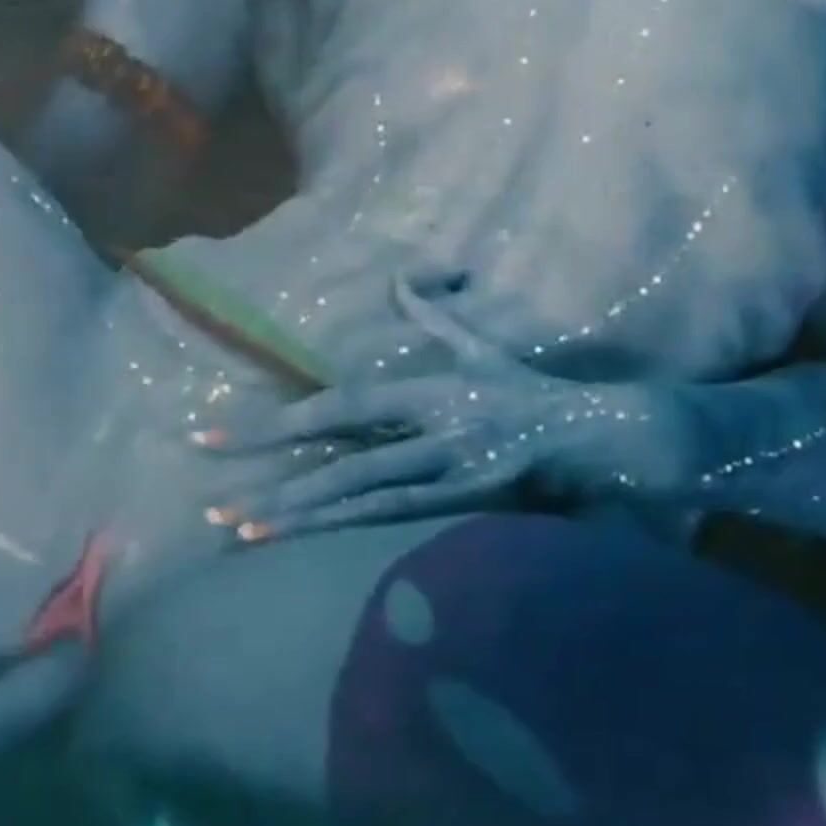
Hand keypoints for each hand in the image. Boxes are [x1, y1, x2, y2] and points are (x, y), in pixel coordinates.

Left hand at [189, 280, 697, 541]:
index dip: (277, 420)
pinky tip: (312, 547)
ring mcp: (458, 468)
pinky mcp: (481, 504)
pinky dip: (357, 534)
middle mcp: (437, 426)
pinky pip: (406, 523)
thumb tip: (403, 278)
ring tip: (241, 533)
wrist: (616, 434)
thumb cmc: (542, 395)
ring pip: (364, 496)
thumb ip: (439, 319)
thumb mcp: (487, 352)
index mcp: (432, 389)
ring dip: (301, 516)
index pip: (337, 405)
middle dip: (270, 478)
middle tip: (208, 502)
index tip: (216, 433)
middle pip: (338, 455)